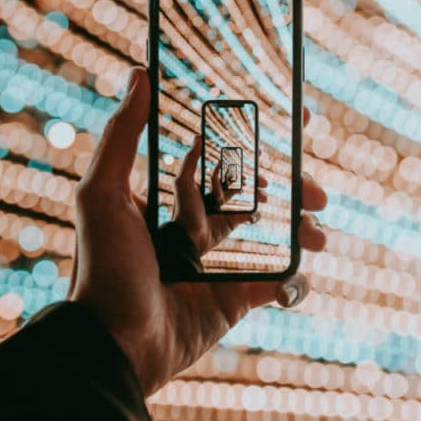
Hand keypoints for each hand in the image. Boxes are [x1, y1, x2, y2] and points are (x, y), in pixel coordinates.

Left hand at [69, 68, 326, 395]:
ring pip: (274, 235)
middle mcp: (197, 227)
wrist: (114, 347)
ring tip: (318, 231)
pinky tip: (293, 276)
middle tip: (316, 189)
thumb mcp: (102, 193)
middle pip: (258, 195)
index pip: (223, 158)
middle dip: (293, 186)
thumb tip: (139, 73)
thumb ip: (122, 135)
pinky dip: (294, 281)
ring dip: (302, 229)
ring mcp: (219, 264)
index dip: (259, 140)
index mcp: (172, 199)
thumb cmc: (105, 267)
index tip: (295, 121)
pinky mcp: (234, 299)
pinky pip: (277, 284)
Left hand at [173, 149, 265, 253]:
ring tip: (264, 195)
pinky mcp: (233, 221)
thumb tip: (198, 137)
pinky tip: (257, 211)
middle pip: (242, 181)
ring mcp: (227, 207)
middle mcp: (219, 193)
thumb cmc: (184, 209)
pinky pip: (249, 215)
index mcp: (209, 182)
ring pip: (248, 197)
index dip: (242, 160)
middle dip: (255, 178)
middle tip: (264, 179)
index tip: (256, 154)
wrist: (188, 238)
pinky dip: (256, 213)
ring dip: (258, 194)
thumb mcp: (184, 181)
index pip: (228, 167)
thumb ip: (191, 159)